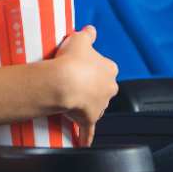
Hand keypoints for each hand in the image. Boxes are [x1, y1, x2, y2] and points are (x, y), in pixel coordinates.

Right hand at [53, 26, 118, 146]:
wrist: (63, 83)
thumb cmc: (72, 61)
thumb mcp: (80, 39)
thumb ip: (88, 34)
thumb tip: (91, 29)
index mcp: (109, 69)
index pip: (106, 67)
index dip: (93, 65)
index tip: (82, 64)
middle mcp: (109, 88)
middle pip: (102, 87)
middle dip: (91, 85)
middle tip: (74, 80)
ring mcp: (99, 105)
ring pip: (94, 105)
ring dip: (85, 103)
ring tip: (69, 98)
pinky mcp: (89, 119)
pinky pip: (87, 129)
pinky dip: (85, 136)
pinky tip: (83, 142)